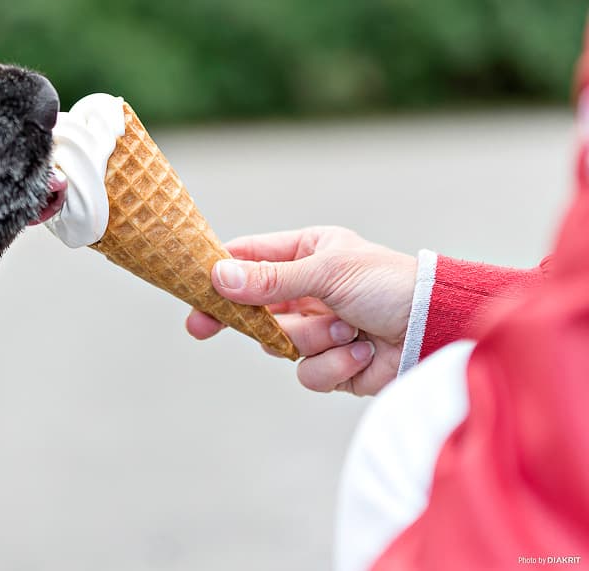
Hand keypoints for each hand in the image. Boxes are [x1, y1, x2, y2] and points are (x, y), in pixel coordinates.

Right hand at [187, 226, 416, 395]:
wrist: (440, 329)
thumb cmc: (390, 284)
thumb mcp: (327, 273)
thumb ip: (271, 279)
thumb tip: (218, 276)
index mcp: (306, 254)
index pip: (248, 259)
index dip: (216, 275)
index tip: (188, 289)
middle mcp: (308, 291)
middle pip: (252, 310)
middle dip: (248, 320)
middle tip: (202, 326)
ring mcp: (319, 329)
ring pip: (279, 346)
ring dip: (312, 340)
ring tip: (349, 329)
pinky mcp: (333, 365)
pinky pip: (308, 374)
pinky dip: (334, 365)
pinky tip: (362, 351)